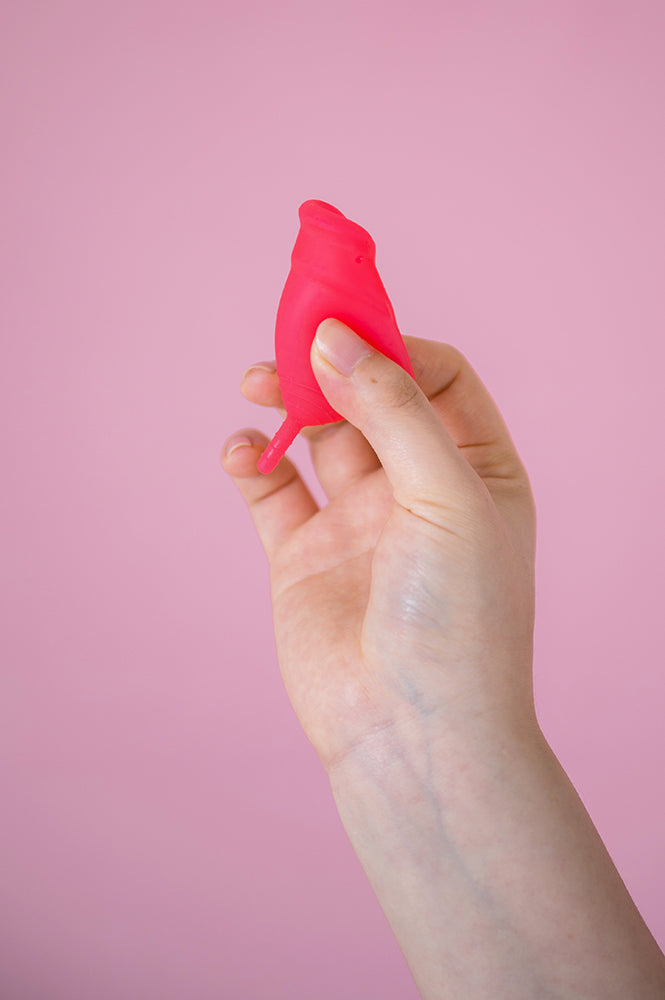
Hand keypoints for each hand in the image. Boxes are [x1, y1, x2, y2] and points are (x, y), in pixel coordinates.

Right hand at [222, 318, 536, 772]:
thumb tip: (335, 339)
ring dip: (287, 400)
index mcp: (474, 468)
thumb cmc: (456, 619)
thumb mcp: (446, 496)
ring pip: (317, 435)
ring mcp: (358, 520)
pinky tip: (243, 453)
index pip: (435, 375)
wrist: (411, 733)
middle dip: (329, 364)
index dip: (391, 345)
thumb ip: (393, 410)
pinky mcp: (305, 554)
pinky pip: (272, 490)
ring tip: (258, 384)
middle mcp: (417, 488)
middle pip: (370, 396)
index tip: (342, 330)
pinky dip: (252, 462)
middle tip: (287, 346)